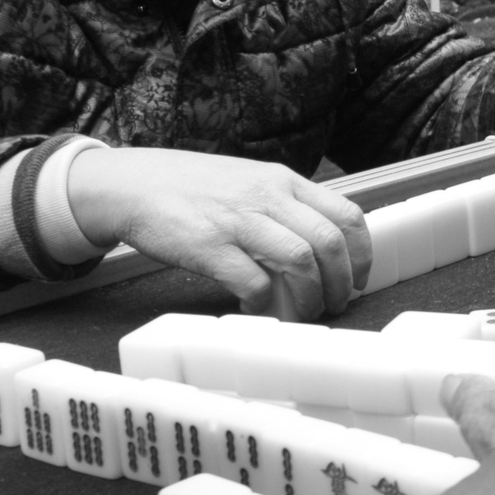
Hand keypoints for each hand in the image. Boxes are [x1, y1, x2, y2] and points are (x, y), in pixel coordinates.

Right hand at [67, 147, 369, 316]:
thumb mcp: (250, 182)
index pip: (345, 214)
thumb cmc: (192, 188)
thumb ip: (284, 207)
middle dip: (340, 283)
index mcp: (283, 181)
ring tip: (303, 313)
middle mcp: (267, 196)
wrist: (133, 184)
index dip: (361, 253)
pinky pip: (253, 282)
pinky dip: (264, 303)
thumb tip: (319, 249)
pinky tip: (257, 307)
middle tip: (334, 305)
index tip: (358, 278)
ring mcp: (238, 220)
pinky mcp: (208, 246)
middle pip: (329, 243)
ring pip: (300, 261)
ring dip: (309, 297)